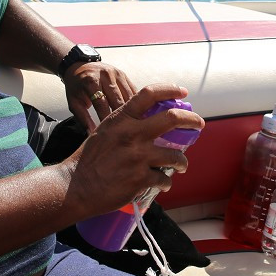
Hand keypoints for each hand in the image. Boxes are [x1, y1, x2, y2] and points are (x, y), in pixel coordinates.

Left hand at [62, 61, 135, 128]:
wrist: (80, 66)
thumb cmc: (76, 86)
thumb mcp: (74, 101)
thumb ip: (82, 118)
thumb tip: (91, 133)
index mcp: (91, 81)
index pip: (101, 103)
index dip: (105, 118)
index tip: (109, 131)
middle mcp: (106, 75)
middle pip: (118, 100)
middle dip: (122, 117)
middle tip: (125, 131)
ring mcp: (117, 74)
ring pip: (128, 96)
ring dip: (132, 110)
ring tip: (134, 124)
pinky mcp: (124, 75)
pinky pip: (133, 90)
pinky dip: (136, 102)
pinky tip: (137, 113)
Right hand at [62, 84, 203, 215]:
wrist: (76, 185)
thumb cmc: (88, 159)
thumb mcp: (105, 131)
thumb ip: (125, 125)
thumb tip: (147, 123)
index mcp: (121, 119)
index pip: (149, 94)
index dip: (169, 90)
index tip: (182, 92)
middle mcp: (132, 134)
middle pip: (172, 119)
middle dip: (192, 121)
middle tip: (199, 124)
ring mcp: (138, 157)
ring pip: (175, 156)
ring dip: (182, 162)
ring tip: (181, 165)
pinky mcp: (140, 178)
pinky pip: (164, 179)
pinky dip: (166, 182)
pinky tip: (163, 183)